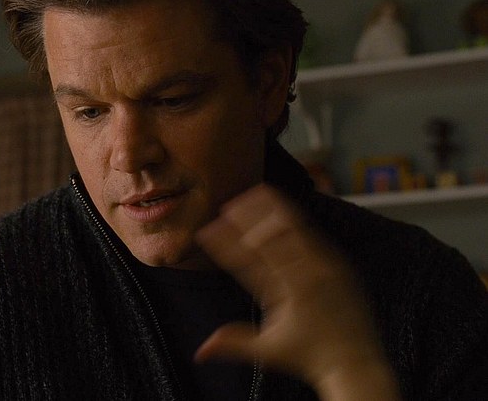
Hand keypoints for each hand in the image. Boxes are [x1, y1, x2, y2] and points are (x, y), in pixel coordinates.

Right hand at [193, 184, 399, 400]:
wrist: (355, 363)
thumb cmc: (312, 358)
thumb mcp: (268, 350)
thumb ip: (234, 342)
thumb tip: (201, 350)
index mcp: (286, 293)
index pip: (247, 261)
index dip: (225, 244)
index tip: (207, 231)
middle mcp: (307, 275)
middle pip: (272, 237)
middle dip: (247, 218)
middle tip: (228, 205)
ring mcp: (326, 267)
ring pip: (295, 230)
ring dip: (271, 211)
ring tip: (255, 192)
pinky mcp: (338, 265)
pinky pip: (314, 235)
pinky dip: (295, 219)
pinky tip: (284, 210)